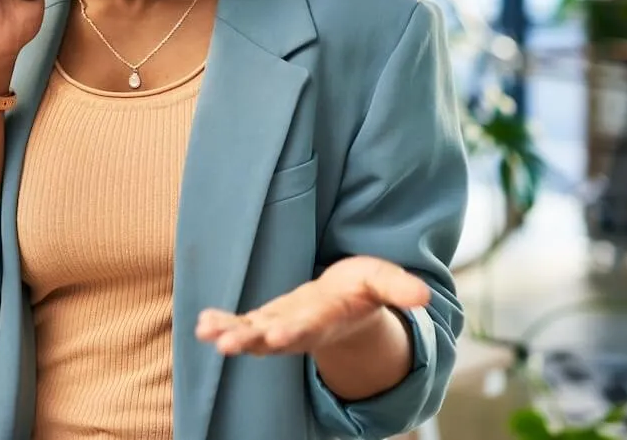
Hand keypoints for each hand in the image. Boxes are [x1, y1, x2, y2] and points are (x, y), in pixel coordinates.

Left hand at [195, 256, 428, 357]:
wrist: (348, 302)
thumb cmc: (364, 289)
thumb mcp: (384, 282)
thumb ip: (399, 289)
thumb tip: (424, 296)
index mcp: (329, 317)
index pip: (310, 326)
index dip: (294, 331)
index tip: (276, 337)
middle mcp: (301, 327)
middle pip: (274, 338)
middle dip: (250, 342)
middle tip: (227, 345)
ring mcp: (281, 326)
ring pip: (253, 336)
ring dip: (230, 335)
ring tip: (206, 333)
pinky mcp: (267, 320)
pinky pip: (242, 325)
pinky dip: (223, 324)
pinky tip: (202, 324)